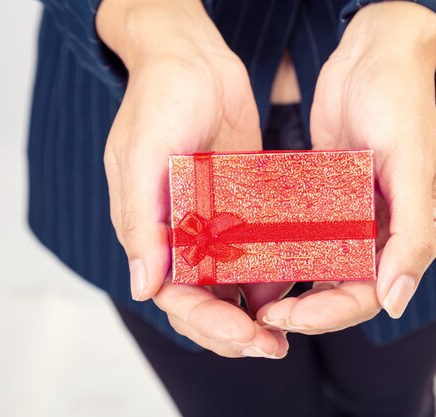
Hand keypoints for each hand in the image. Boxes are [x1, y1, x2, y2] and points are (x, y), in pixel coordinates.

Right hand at [98, 0, 290, 356]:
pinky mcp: (239, 206)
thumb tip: (144, 287)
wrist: (195, 60)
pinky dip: (271, 271)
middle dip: (236, 330)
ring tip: (286, 331)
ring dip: (256, 312)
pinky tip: (295, 285)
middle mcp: (181, 234)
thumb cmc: (160, 99)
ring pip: (231, 283)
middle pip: (206, 301)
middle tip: (274, 346)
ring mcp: (212, 222)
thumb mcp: (144, 154)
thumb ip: (141, 221)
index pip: (175, 296)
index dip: (209, 324)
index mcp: (150, 230)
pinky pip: (255, 249)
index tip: (247, 336)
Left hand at [257, 2, 435, 333]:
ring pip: (324, 271)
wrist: (372, 57)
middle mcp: (387, 234)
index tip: (288, 318)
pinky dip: (287, 254)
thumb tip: (396, 302)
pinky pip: (309, 239)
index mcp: (416, 235)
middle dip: (306, 310)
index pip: (372, 293)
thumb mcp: (411, 166)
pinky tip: (257, 261)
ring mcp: (357, 219)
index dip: (330, 313)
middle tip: (263, 316)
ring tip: (256, 299)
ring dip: (294, 289)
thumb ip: (412, 235)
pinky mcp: (331, 202)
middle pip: (344, 290)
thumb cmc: (400, 104)